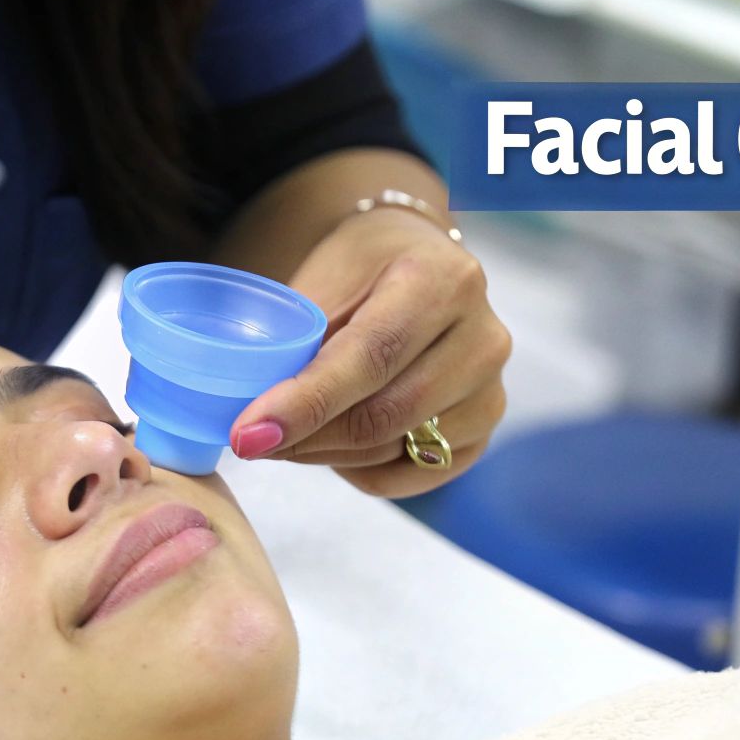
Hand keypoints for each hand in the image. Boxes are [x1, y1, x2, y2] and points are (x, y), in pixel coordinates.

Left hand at [227, 207, 510, 497]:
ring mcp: (492, 388)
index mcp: (443, 279)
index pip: (371, 356)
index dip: (305, 402)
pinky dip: (365, 470)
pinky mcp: (486, 429)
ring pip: (397, 448)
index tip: (247, 434)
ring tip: (287, 437)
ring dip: (328, 454)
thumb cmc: (365, 268)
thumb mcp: (328, 276)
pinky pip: (417, 473)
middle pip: (386, 413)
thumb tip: (251, 414)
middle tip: (251, 440)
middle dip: (307, 437)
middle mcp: (484, 336)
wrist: (420, 265)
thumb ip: (298, 340)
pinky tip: (335, 447)